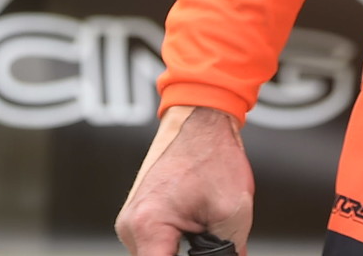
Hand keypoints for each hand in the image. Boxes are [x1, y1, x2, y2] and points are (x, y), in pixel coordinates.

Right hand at [117, 106, 253, 255]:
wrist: (200, 119)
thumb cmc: (213, 156)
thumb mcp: (232, 214)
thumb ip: (228, 254)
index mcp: (148, 226)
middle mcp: (131, 226)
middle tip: (210, 237)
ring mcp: (131, 221)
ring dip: (181, 255)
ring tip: (205, 230)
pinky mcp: (137, 218)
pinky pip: (155, 247)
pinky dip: (174, 248)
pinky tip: (195, 232)